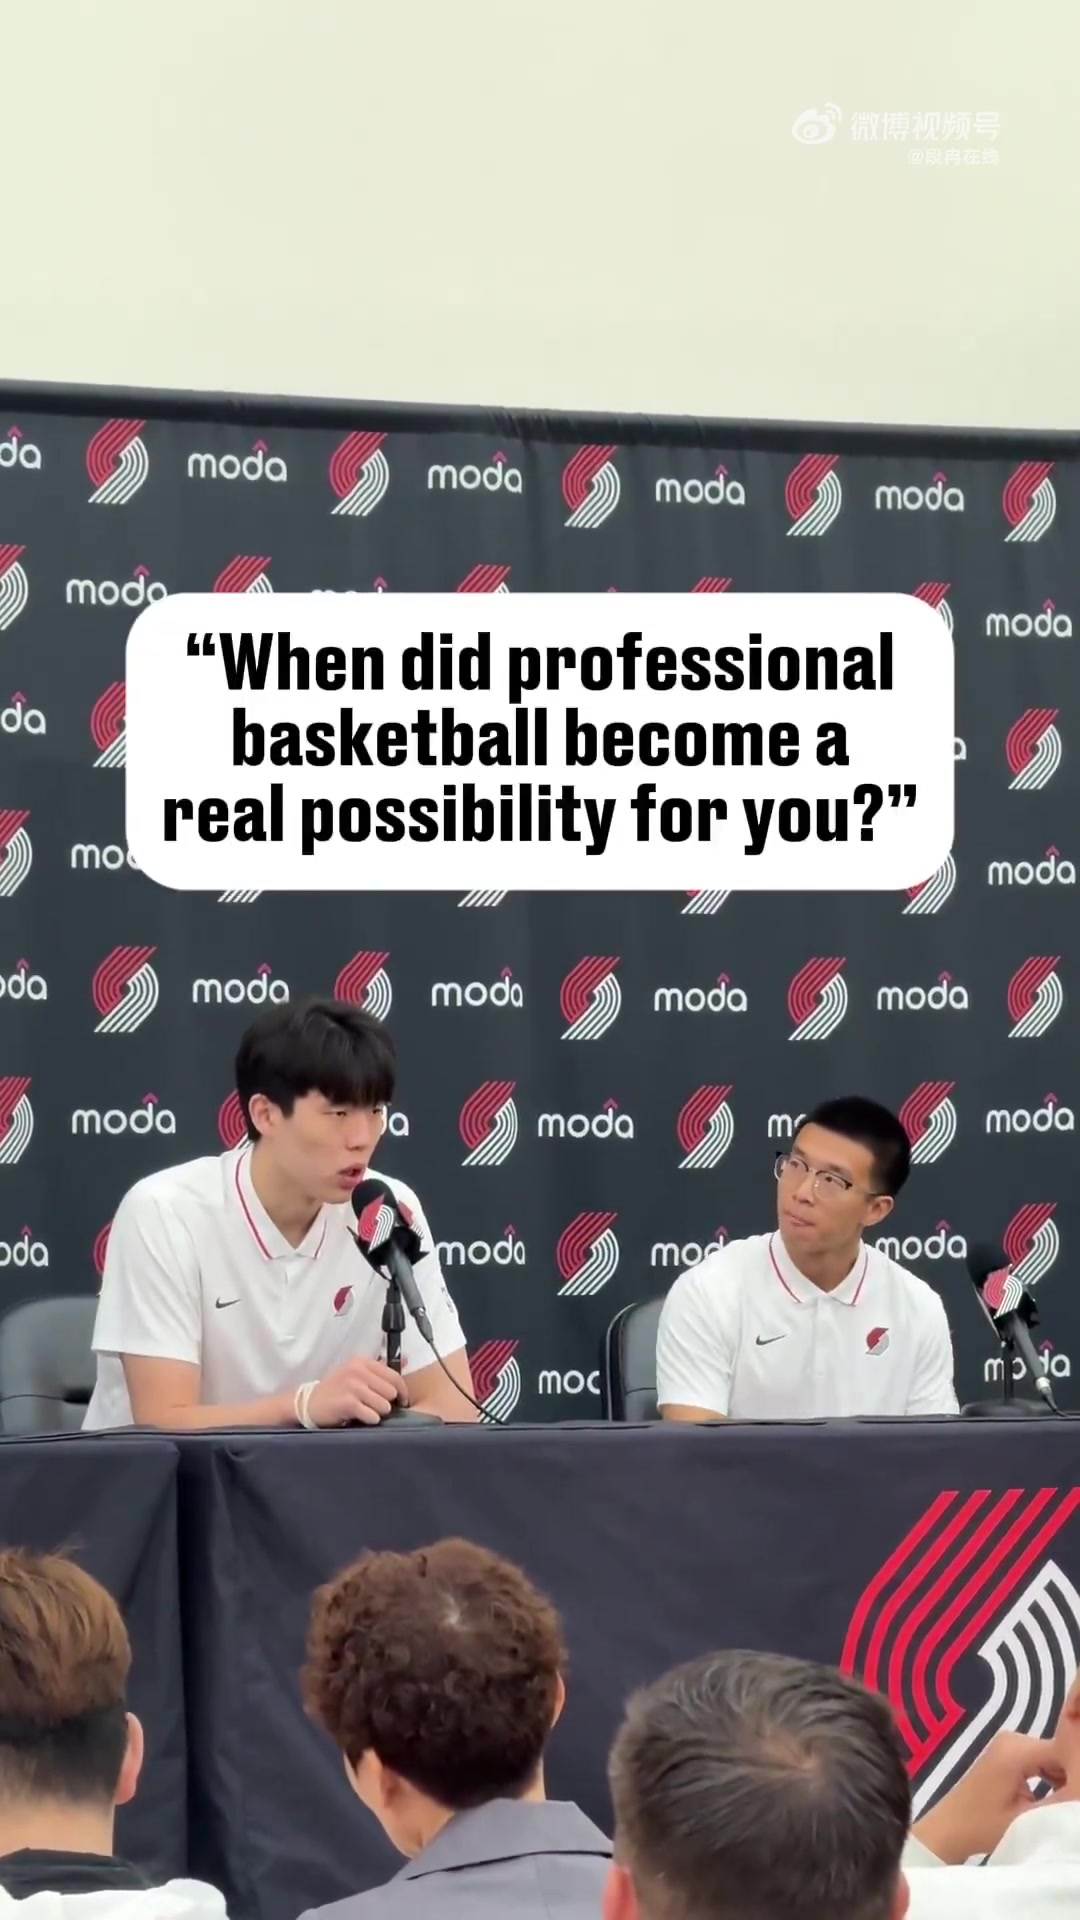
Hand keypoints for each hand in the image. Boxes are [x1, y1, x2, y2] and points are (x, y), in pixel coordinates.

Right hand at [308, 1358, 408, 1427]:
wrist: (310, 1404)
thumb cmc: (337, 1390)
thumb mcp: (355, 1374)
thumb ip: (378, 1371)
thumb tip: (407, 1361)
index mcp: (362, 1362)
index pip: (394, 1376)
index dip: (401, 1392)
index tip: (401, 1402)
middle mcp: (358, 1371)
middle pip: (391, 1392)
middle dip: (388, 1403)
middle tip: (377, 1408)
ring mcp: (352, 1386)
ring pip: (384, 1405)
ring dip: (378, 1412)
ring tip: (366, 1411)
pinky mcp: (348, 1403)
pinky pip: (372, 1416)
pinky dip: (369, 1420)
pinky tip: (360, 1418)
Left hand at [912, 1729, 1066, 1862]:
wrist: (950, 1829)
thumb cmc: (985, 1826)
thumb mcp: (1029, 1818)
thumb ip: (1061, 1801)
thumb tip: (1078, 1790)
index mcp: (1017, 1750)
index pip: (1065, 1752)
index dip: (1077, 1773)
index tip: (1078, 1798)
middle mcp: (1014, 1739)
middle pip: (1059, 1753)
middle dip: (1072, 1776)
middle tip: (1073, 1803)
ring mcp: (1010, 1745)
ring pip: (1052, 1758)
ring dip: (1063, 1779)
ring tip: (1065, 1803)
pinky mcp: (1008, 1754)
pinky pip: (1040, 1761)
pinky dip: (1051, 1779)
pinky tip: (1054, 1799)